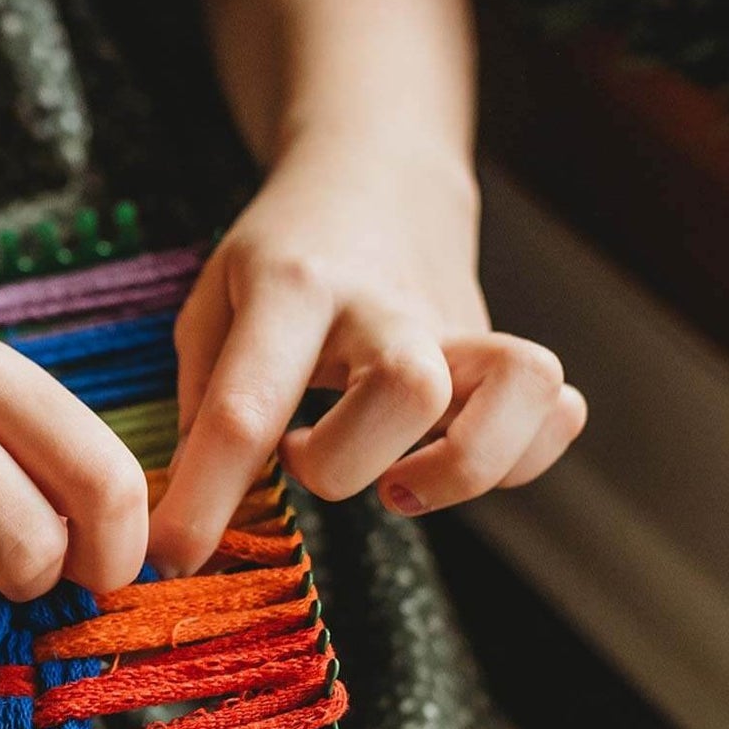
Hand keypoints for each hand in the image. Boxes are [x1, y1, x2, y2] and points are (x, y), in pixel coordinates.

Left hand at [147, 160, 586, 575]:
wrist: (377, 171)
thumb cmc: (281, 253)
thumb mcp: (213, 302)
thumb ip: (202, 401)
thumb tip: (192, 506)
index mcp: (291, 288)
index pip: (248, 408)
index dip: (206, 498)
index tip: (173, 557)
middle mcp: (386, 306)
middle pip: (408, 393)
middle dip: (348, 463)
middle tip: (303, 456)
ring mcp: (457, 328)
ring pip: (520, 388)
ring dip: (462, 465)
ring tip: (396, 482)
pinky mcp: (500, 353)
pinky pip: (556, 412)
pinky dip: (520, 458)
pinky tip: (448, 456)